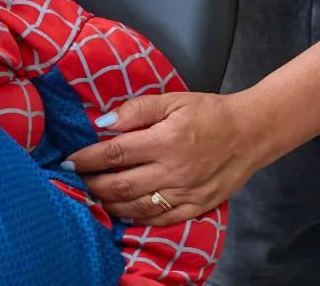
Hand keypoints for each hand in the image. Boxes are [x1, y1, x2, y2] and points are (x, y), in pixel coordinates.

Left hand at [65, 92, 258, 226]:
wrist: (251, 133)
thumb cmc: (210, 113)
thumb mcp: (174, 100)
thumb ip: (137, 109)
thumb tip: (103, 122)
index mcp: (165, 140)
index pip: (114, 153)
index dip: (87, 159)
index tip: (69, 161)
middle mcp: (173, 171)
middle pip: (119, 185)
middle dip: (91, 185)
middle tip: (75, 181)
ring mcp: (184, 193)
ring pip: (135, 207)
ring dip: (108, 204)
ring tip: (92, 197)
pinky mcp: (196, 207)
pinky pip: (159, 220)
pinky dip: (136, 219)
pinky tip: (121, 213)